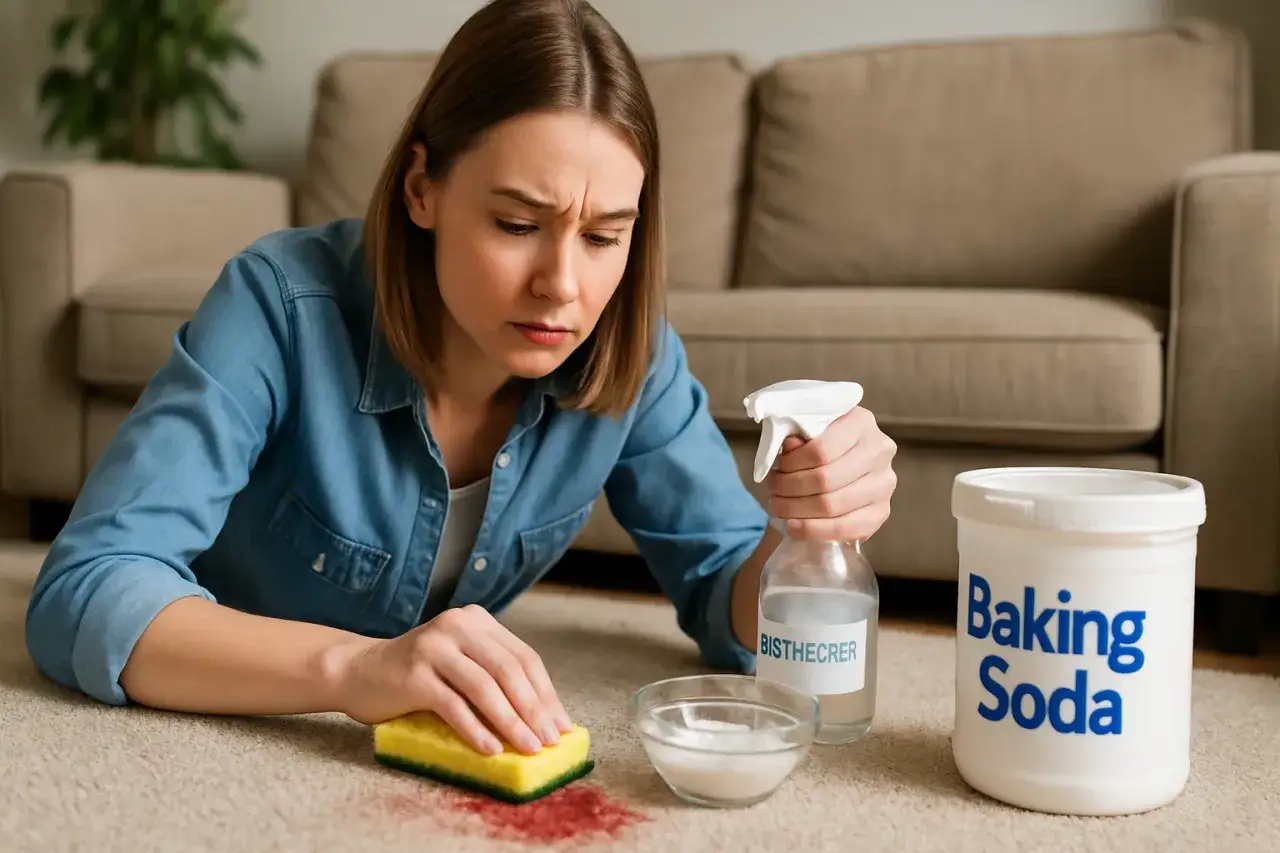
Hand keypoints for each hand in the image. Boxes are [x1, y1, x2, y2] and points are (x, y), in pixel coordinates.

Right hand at [331, 604, 572, 755]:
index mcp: (477, 620)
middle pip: (509, 670)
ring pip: (484, 688)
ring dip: (511, 722)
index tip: (561, 725)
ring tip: (527, 749)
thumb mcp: (461, 664)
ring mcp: (434, 647)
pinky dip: (475, 729)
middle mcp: (458, 625)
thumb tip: (542, 719)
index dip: (546, 693)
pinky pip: (453, 705)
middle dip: (534, 710)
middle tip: (548, 741)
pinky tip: (491, 749)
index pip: (524, 657)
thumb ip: (494, 677)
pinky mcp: (414, 674)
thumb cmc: (417, 676)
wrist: (357, 672)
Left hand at [767, 406, 897, 541]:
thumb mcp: (806, 432)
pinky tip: (794, 527)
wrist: (841, 468)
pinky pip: (846, 528)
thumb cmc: (819, 446)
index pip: (821, 450)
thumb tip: (790, 445)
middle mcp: (880, 450)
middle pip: (825, 479)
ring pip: (832, 505)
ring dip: (796, 510)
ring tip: (778, 507)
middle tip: (773, 491)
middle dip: (789, 489)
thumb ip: (797, 436)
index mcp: (860, 422)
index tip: (776, 469)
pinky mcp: (882, 511)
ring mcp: (885, 483)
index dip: (792, 464)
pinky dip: (814, 530)